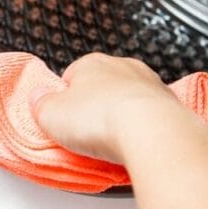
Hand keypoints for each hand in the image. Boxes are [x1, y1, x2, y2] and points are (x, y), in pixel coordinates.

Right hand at [28, 53, 198, 162]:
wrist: (152, 131)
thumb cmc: (103, 117)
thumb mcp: (51, 115)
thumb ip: (40, 104)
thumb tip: (36, 98)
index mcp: (90, 63)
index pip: (70, 77)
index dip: (64, 101)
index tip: (62, 119)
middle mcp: (122, 67)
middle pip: (101, 88)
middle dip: (94, 108)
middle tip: (85, 134)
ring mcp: (149, 84)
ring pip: (128, 101)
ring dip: (121, 118)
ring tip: (110, 144)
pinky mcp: (171, 105)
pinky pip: (150, 117)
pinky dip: (143, 130)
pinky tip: (134, 145)